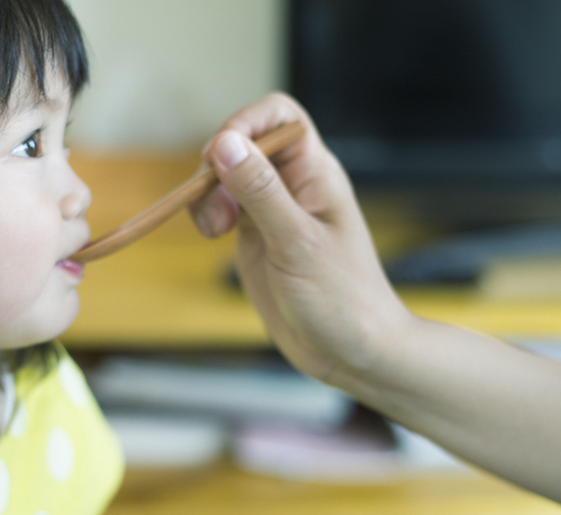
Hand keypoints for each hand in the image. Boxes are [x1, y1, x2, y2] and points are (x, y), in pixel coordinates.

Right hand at [190, 93, 408, 386]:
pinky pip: (223, 207)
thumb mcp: (297, 243)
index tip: (220, 153)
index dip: (246, 121)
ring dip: (207, 193)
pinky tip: (213, 237)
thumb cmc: (343, 300)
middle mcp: (294, 185)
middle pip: (244, 143)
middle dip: (217, 165)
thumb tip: (224, 142)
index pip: (280, 115)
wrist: (353, 354)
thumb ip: (260, 191)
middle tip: (215, 206)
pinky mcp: (256, 238)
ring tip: (212, 229)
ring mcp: (273, 212)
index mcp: (316, 174)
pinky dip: (207, 214)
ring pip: (227, 176)